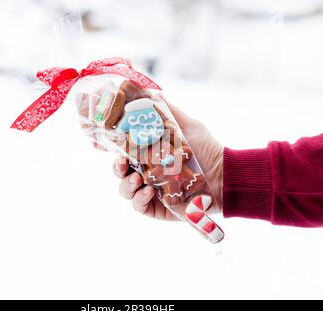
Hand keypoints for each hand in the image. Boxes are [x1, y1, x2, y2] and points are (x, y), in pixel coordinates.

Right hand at [114, 97, 222, 219]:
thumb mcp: (185, 124)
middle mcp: (146, 171)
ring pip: (124, 189)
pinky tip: (148, 191)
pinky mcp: (156, 208)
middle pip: (119, 170)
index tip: (97, 143)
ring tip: (137, 178)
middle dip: (115, 166)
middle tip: (122, 162)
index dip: (107, 147)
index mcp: (148, 152)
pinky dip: (139, 199)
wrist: (224, 174)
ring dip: (125, 183)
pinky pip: (138, 206)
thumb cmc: (206, 148)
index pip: (122, 150)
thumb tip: (150, 91)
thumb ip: (166, 110)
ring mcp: (149, 190)